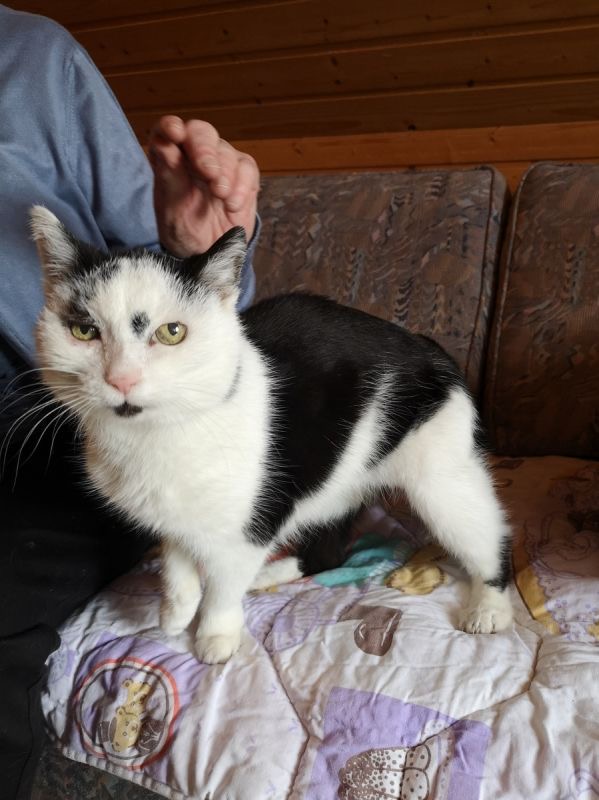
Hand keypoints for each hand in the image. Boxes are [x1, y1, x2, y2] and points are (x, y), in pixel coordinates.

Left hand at [148, 116, 258, 257]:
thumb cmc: (185, 230)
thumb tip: (164, 143)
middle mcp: (195, 153)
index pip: (167, 131)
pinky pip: (246, 169)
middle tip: (209, 173)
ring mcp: (221, 161)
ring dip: (225, 174)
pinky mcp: (243, 174)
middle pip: (201, 133)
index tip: (175, 133)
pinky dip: (241, 186)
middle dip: (205, 151)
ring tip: (221, 197)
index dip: (170, 127)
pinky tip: (232, 205)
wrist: (210, 253)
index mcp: (170, 158)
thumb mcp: (171, 210)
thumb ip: (169, 176)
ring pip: (226, 152)